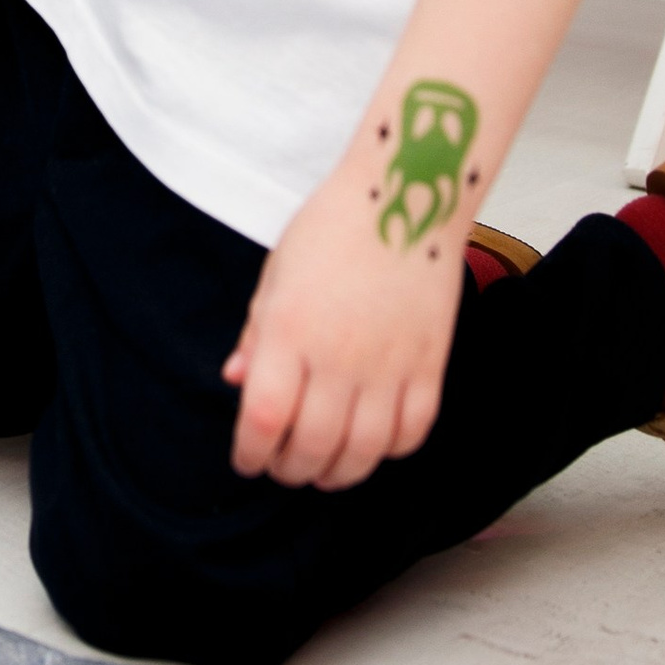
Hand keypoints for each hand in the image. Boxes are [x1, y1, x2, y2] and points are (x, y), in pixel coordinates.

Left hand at [225, 165, 459, 487]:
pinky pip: (411, 431)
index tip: (246, 458)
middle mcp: (338, 355)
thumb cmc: (334, 226)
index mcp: (289, 330)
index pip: (262, 419)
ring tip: (324, 470)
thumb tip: (234, 381)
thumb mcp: (278, 272)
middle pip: (311, 446)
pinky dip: (390, 450)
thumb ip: (256, 332)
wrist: (408, 191)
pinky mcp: (430, 363)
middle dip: (289, 469)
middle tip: (283, 467)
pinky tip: (373, 442)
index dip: (250, 452)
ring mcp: (389, 363)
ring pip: (363, 452)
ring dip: (338, 474)